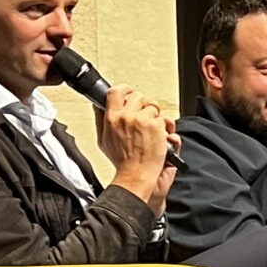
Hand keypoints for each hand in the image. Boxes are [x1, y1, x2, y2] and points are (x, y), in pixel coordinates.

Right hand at [96, 85, 169, 200]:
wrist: (136, 176)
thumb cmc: (123, 163)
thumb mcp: (103, 141)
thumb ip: (102, 121)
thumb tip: (100, 107)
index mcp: (112, 119)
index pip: (115, 92)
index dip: (125, 90)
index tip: (129, 93)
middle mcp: (126, 117)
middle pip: (138, 96)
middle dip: (144, 105)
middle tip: (145, 117)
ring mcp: (142, 121)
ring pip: (153, 107)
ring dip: (156, 117)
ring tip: (154, 131)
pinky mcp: (156, 127)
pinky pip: (164, 119)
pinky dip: (166, 129)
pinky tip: (162, 139)